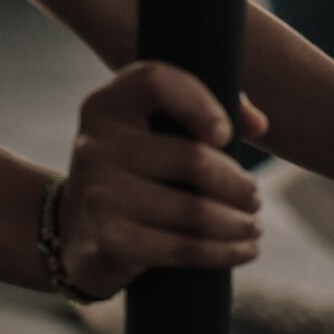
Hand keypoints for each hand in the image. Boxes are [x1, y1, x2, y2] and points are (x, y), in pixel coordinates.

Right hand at [56, 62, 268, 298]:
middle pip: (191, 158)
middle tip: (254, 198)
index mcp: (108, 105)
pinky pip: (182, 248)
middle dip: (238, 184)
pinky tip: (242, 250)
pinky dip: (222, 252)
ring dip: (237, 223)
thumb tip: (258, 125)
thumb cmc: (134, 173)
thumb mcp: (152, 132)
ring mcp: (98, 194)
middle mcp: (96, 144)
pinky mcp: (109, 239)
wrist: (75, 232)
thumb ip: (203, 111)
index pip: (155, 81)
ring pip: (194, 211)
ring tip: (252, 226)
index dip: (199, 102)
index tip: (226, 134)